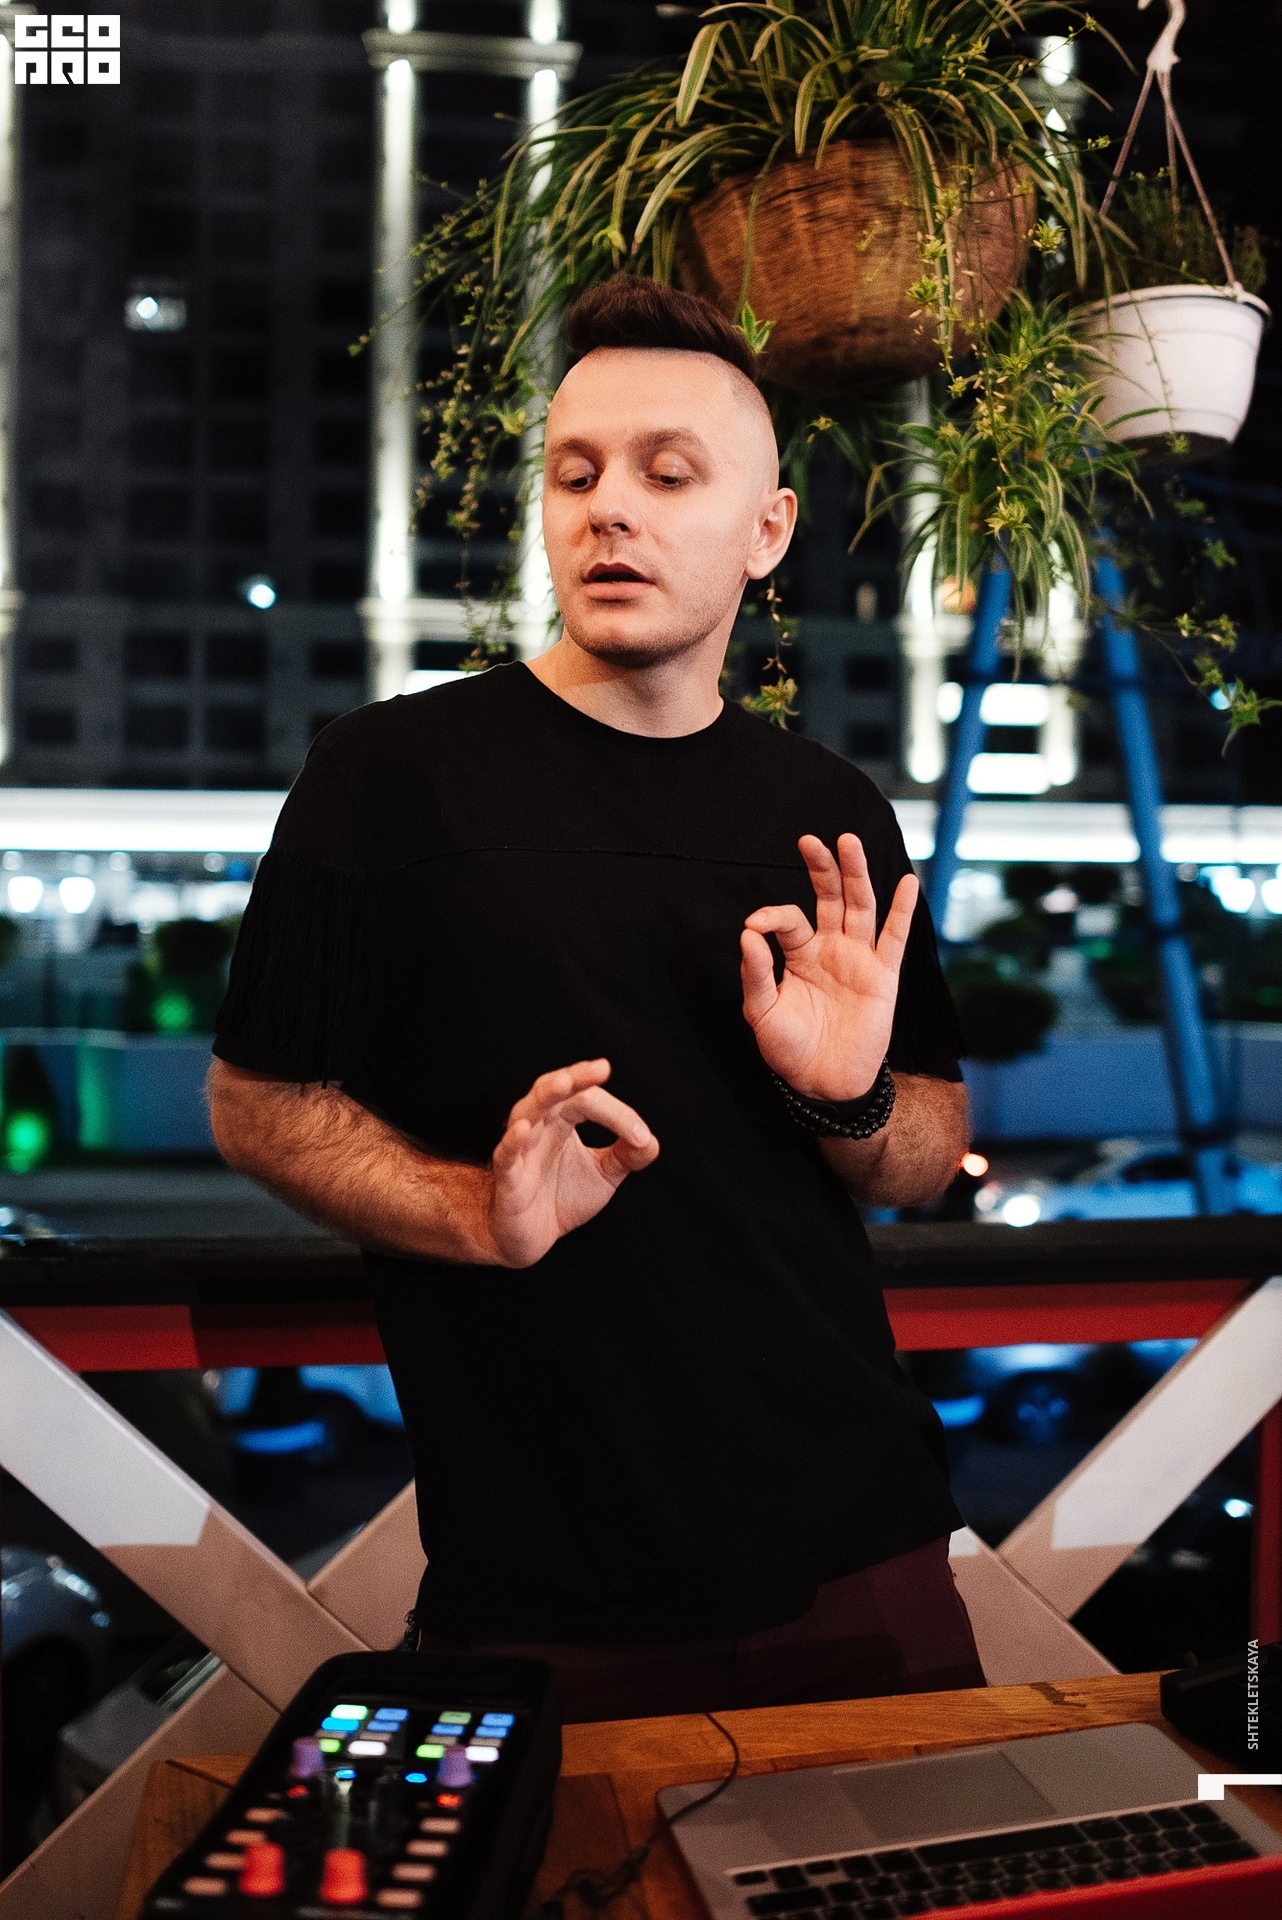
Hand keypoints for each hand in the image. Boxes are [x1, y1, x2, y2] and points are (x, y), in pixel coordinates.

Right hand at [486, 1059, 657, 1267]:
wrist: (531, 1237)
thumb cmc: (560, 1198)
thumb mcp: (603, 1175)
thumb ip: (628, 1156)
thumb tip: (650, 1141)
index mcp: (562, 1119)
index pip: (587, 1098)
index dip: (617, 1112)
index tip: (641, 1136)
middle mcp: (539, 1126)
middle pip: (555, 1090)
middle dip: (577, 1077)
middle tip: (601, 1069)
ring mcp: (520, 1149)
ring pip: (526, 1111)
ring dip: (546, 1095)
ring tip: (564, 1083)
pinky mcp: (507, 1178)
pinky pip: (506, 1155)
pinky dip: (513, 1141)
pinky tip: (523, 1129)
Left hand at [740, 834, 918, 1101]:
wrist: (823, 1083)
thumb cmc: (788, 1048)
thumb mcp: (761, 1011)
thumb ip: (755, 973)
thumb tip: (747, 933)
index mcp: (800, 954)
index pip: (789, 919)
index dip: (771, 917)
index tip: (755, 926)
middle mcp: (830, 949)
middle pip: (830, 897)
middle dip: (822, 868)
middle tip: (810, 840)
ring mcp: (858, 960)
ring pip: (860, 907)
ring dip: (855, 874)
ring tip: (848, 841)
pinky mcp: (883, 977)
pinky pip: (895, 938)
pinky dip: (902, 911)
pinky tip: (906, 882)